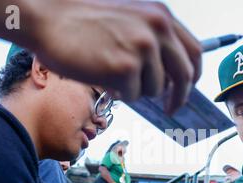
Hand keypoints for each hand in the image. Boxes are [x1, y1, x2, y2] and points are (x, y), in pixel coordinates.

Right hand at [34, 0, 201, 113]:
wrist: (48, 18)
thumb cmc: (83, 21)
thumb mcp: (129, 18)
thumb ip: (153, 40)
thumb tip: (168, 75)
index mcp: (161, 15)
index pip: (194, 51)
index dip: (193, 75)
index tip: (186, 88)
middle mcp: (157, 29)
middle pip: (185, 75)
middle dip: (179, 97)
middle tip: (171, 108)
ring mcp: (142, 48)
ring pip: (154, 89)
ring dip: (136, 90)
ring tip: (114, 76)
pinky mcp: (125, 68)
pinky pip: (132, 95)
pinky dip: (119, 94)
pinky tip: (103, 77)